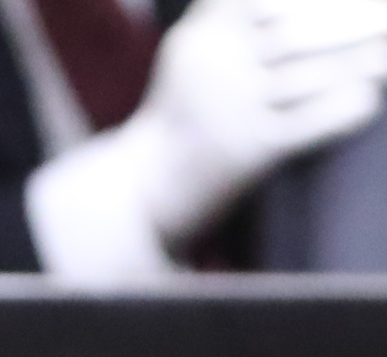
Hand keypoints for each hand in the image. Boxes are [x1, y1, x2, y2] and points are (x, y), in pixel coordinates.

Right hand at [131, 0, 386, 243]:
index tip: (361, 4)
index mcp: (204, 31)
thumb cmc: (185, 110)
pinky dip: (350, 105)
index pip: (271, 0)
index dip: (323, 2)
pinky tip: (367, 98)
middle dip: (357, 21)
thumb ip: (229, 8)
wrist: (143, 188)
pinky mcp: (251, 149)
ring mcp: (232, 107)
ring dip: (368, 60)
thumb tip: (302, 4)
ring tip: (386, 57)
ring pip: (319, 72)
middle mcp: (215, 64)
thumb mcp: (194, 43)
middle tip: (385, 20)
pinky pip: (319, 118)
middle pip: (302, 30)